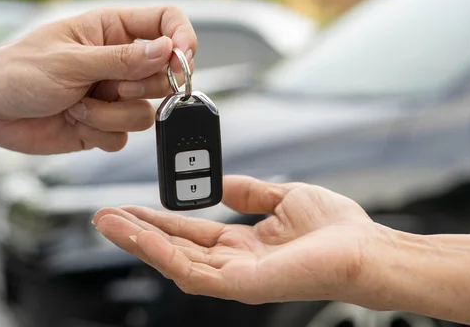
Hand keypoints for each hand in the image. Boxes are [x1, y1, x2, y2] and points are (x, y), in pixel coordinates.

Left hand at [0, 6, 196, 154]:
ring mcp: (114, 95)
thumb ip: (121, 59)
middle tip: (112, 87)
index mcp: (112, 30)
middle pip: (165, 75)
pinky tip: (74, 120)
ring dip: (112, 115)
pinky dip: (101, 132)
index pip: (166, 22)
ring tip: (77, 106)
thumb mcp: (69, 61)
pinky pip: (126, 136)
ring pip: (147, 112)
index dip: (183, 39)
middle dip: (141, 87)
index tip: (182, 60)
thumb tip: (168, 51)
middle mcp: (120, 62)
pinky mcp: (105, 124)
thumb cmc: (19, 72)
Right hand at [93, 175, 383, 304]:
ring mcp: (235, 278)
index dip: (160, 219)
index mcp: (243, 244)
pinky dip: (161, 252)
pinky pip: (191, 270)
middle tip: (104, 216)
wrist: (365, 249)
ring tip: (108, 223)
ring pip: (174, 261)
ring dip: (139, 242)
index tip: (133, 205)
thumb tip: (220, 183)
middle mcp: (234, 263)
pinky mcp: (241, 286)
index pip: (191, 232)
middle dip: (138, 232)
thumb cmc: (335, 228)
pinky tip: (139, 235)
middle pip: (175, 247)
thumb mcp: (283, 196)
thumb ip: (248, 192)